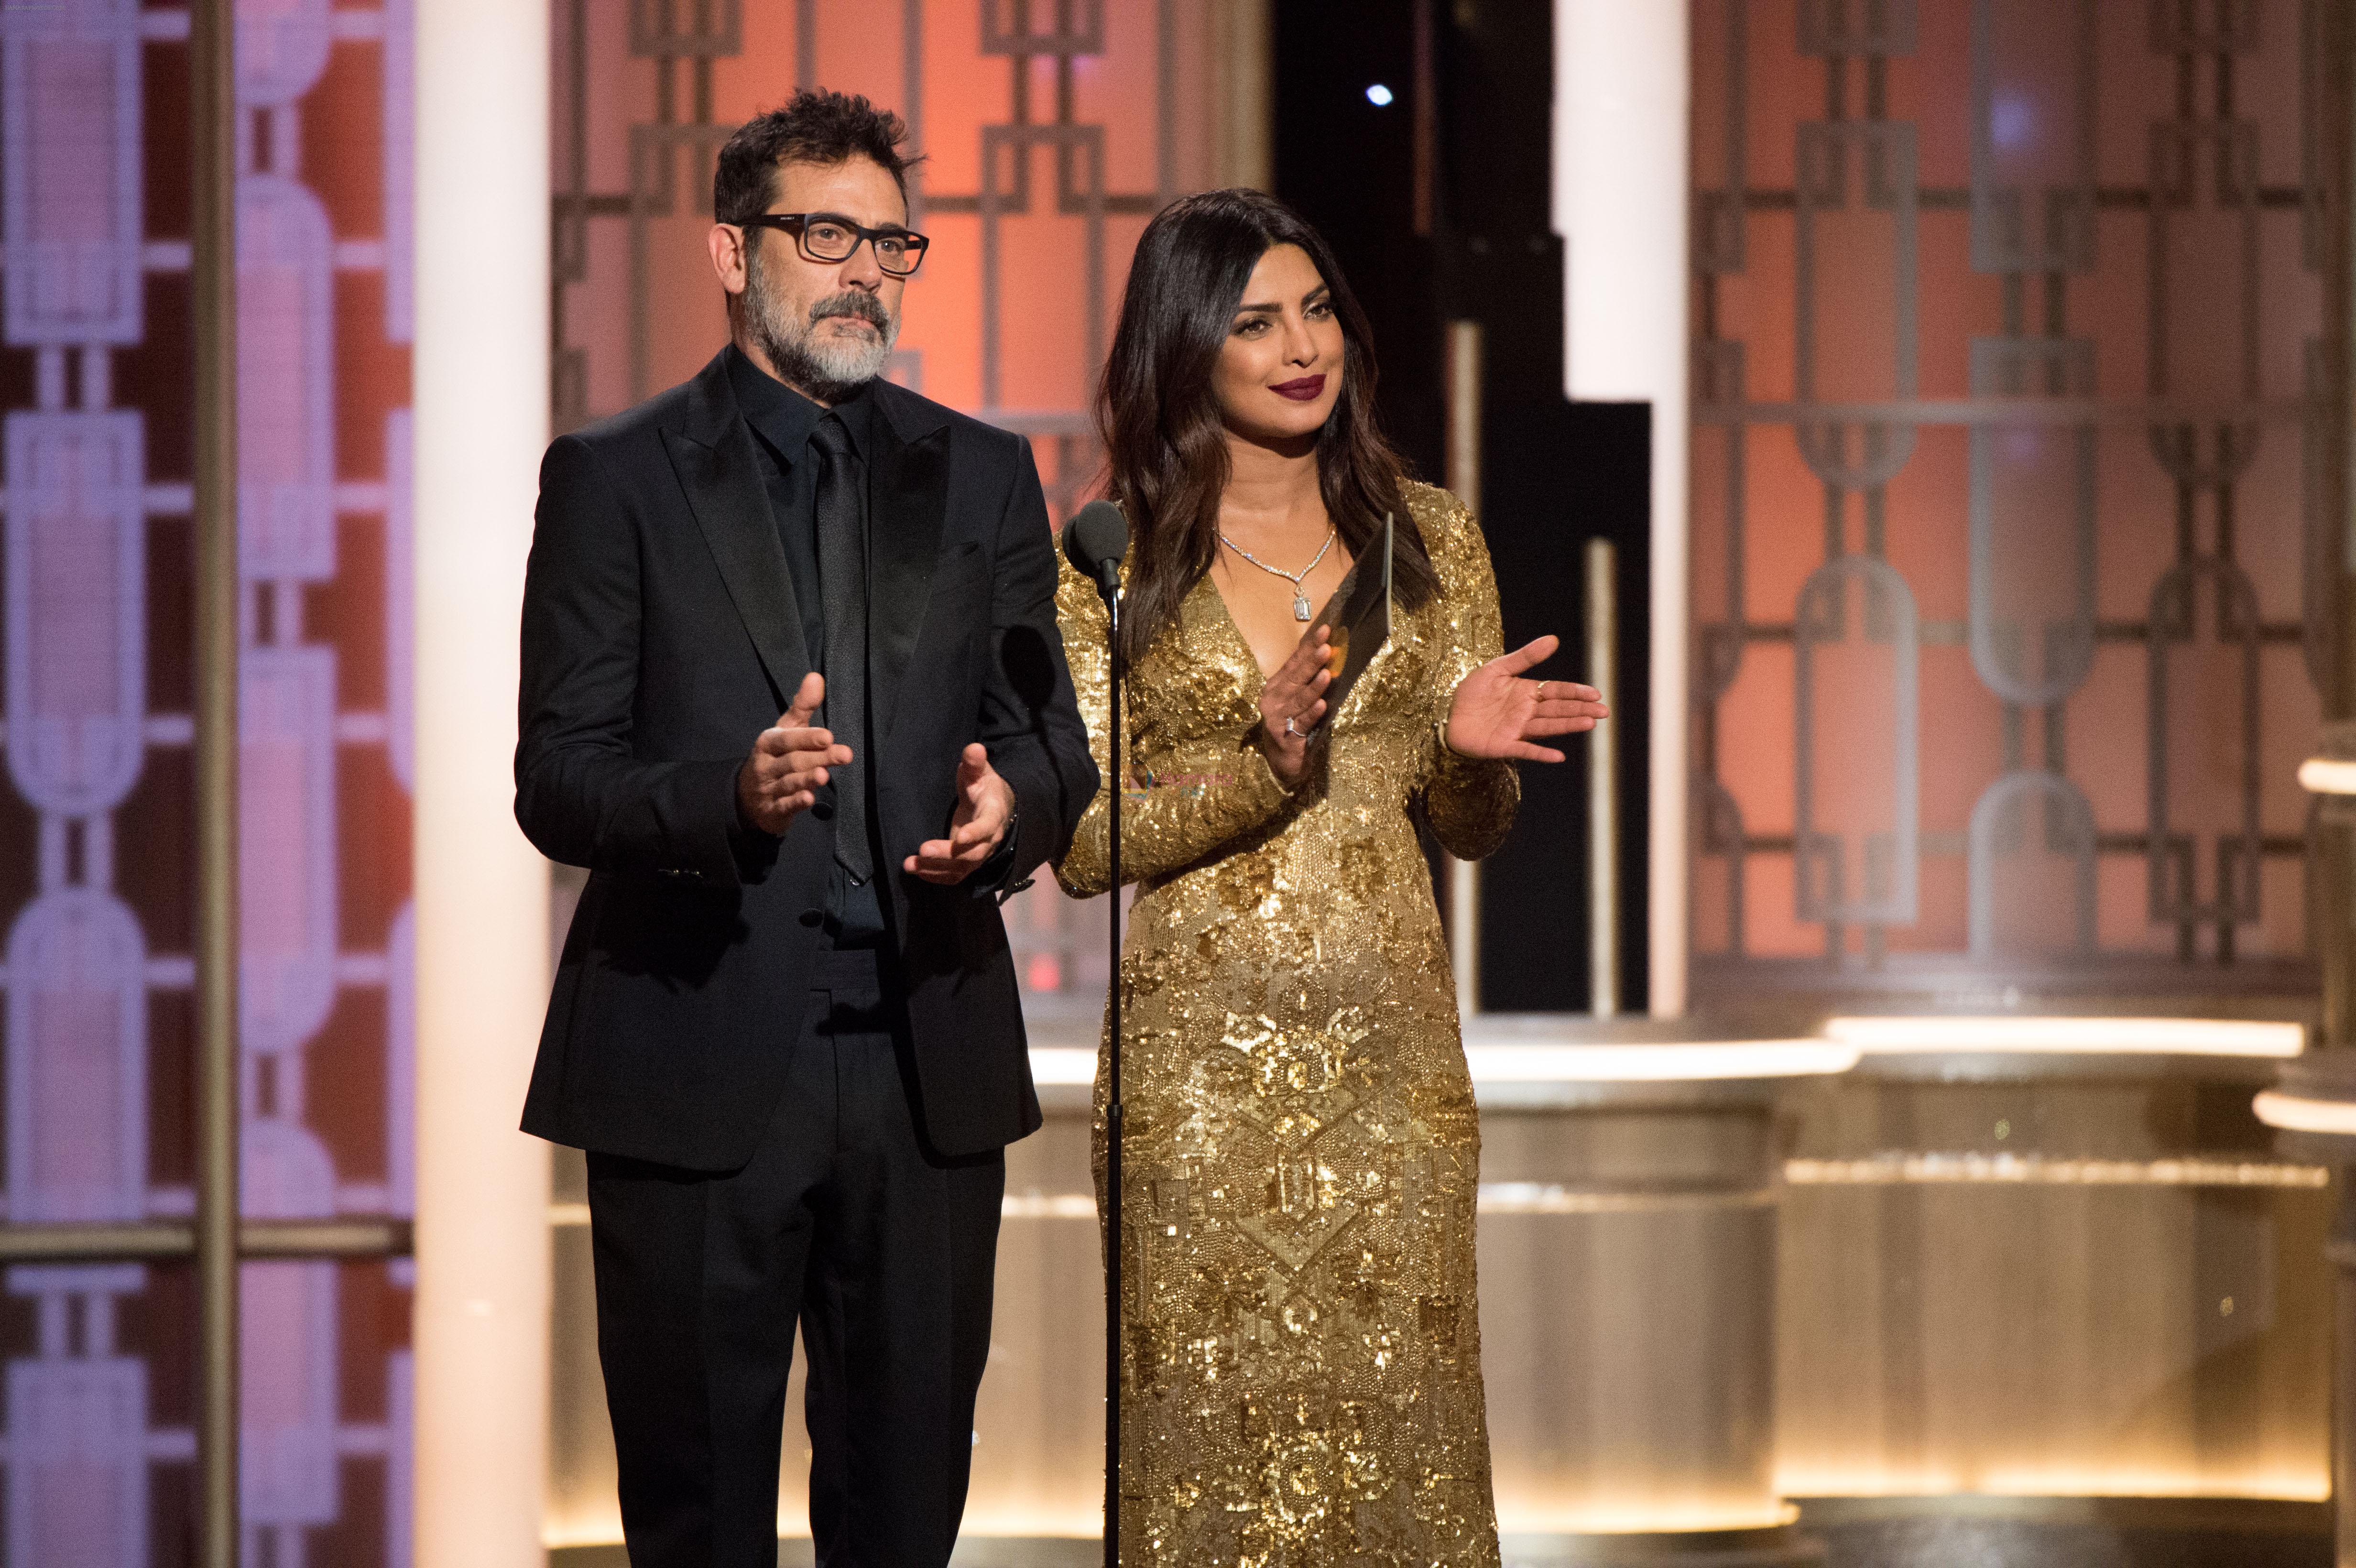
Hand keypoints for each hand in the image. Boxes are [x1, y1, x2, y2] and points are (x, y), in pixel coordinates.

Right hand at [736, 672, 852, 834]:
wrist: (748, 796)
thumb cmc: (775, 757)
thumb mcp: (785, 730)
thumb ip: (802, 706)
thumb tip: (816, 677)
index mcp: (768, 743)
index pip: (786, 739)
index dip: (806, 738)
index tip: (828, 736)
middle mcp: (766, 765)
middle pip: (792, 761)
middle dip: (817, 757)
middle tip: (844, 754)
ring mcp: (768, 789)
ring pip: (788, 783)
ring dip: (806, 779)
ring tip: (824, 776)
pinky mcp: (773, 810)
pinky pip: (784, 806)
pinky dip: (796, 802)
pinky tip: (809, 799)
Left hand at [904, 743, 1015, 884]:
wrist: (996, 809)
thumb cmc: (984, 788)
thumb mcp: (981, 772)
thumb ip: (975, 763)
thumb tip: (974, 748)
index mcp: (993, 815)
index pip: (988, 826)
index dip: (976, 833)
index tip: (960, 836)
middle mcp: (989, 840)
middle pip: (973, 854)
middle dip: (947, 854)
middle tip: (923, 850)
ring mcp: (978, 854)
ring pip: (961, 868)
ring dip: (935, 869)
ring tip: (909, 864)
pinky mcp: (967, 863)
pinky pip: (954, 875)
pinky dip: (936, 876)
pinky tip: (916, 871)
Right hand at [1255, 622, 1333, 789]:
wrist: (1281, 762)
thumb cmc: (1292, 725)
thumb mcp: (1297, 700)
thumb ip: (1307, 682)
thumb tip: (1331, 657)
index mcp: (1275, 687)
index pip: (1293, 662)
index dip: (1308, 646)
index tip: (1325, 630)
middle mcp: (1272, 700)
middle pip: (1295, 678)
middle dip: (1312, 661)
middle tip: (1327, 647)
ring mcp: (1276, 719)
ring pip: (1299, 699)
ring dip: (1314, 686)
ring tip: (1327, 673)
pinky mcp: (1285, 737)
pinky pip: (1302, 723)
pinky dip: (1312, 714)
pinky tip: (1322, 705)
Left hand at [1444, 635, 1609, 762]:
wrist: (1447, 715)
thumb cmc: (1473, 693)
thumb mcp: (1496, 669)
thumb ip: (1524, 657)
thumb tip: (1554, 639)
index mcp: (1527, 692)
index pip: (1556, 691)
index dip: (1575, 692)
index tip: (1595, 694)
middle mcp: (1527, 712)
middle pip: (1558, 709)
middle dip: (1581, 710)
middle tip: (1604, 712)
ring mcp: (1517, 730)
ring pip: (1548, 727)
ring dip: (1568, 726)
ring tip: (1590, 724)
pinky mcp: (1504, 745)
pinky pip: (1526, 750)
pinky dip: (1541, 754)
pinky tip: (1558, 756)